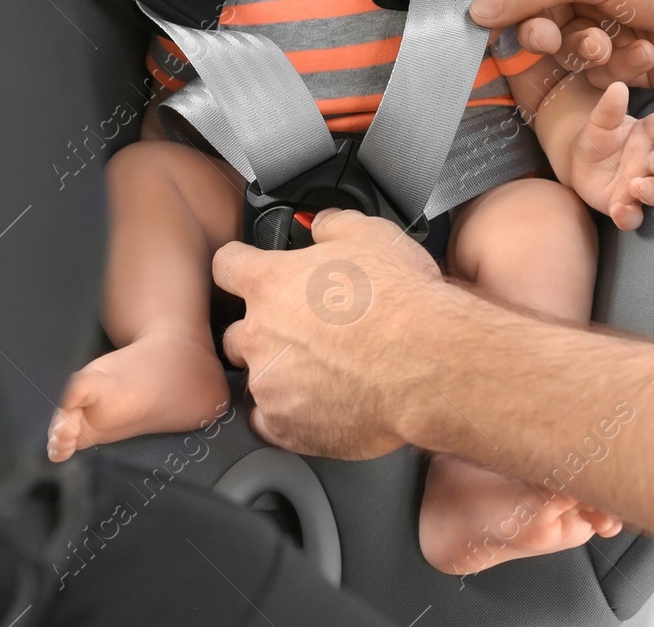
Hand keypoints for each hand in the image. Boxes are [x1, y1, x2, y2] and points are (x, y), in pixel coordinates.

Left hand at [212, 209, 449, 458]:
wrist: (427, 364)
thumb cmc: (403, 301)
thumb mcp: (373, 235)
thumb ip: (334, 226)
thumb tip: (323, 225)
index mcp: (271, 282)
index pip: (227, 266)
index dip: (240, 267)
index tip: (251, 274)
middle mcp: (260, 334)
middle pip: (236, 333)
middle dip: (264, 333)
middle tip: (307, 333)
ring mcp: (270, 384)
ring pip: (258, 379)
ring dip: (282, 375)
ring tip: (327, 372)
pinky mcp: (288, 427)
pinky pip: (271, 423)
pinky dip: (291, 416)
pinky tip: (323, 405)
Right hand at [468, 0, 653, 89]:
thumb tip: (478, 8)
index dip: (520, 12)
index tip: (526, 27)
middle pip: (541, 26)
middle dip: (557, 37)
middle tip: (567, 39)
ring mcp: (606, 27)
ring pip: (568, 55)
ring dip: (592, 52)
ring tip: (619, 41)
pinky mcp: (625, 62)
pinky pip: (598, 74)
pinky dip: (619, 66)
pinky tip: (645, 51)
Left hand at [568, 81, 653, 229]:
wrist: (578, 165)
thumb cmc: (597, 139)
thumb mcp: (599, 122)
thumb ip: (609, 107)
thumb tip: (618, 86)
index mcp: (645, 135)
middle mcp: (647, 161)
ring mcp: (638, 185)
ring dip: (650, 190)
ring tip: (637, 185)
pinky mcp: (625, 206)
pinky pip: (633, 216)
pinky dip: (628, 216)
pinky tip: (619, 210)